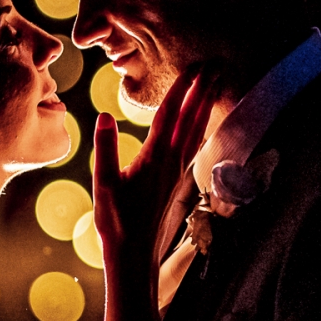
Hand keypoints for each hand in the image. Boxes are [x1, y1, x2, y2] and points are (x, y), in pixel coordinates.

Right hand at [91, 66, 217, 301]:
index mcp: (154, 158)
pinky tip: (202, 124)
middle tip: (216, 66)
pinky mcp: (177, 180)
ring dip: (205, 106)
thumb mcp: (104, 184)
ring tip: (215, 86)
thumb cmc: (116, 221)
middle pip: (190, 118)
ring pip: (196, 130)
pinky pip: (193, 146)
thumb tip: (104, 115)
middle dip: (203, 90)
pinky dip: (200, 128)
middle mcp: (171, 162)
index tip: (192, 67)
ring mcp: (177, 171)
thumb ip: (106, 148)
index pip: (169, 115)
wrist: (134, 254)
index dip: (180, 89)